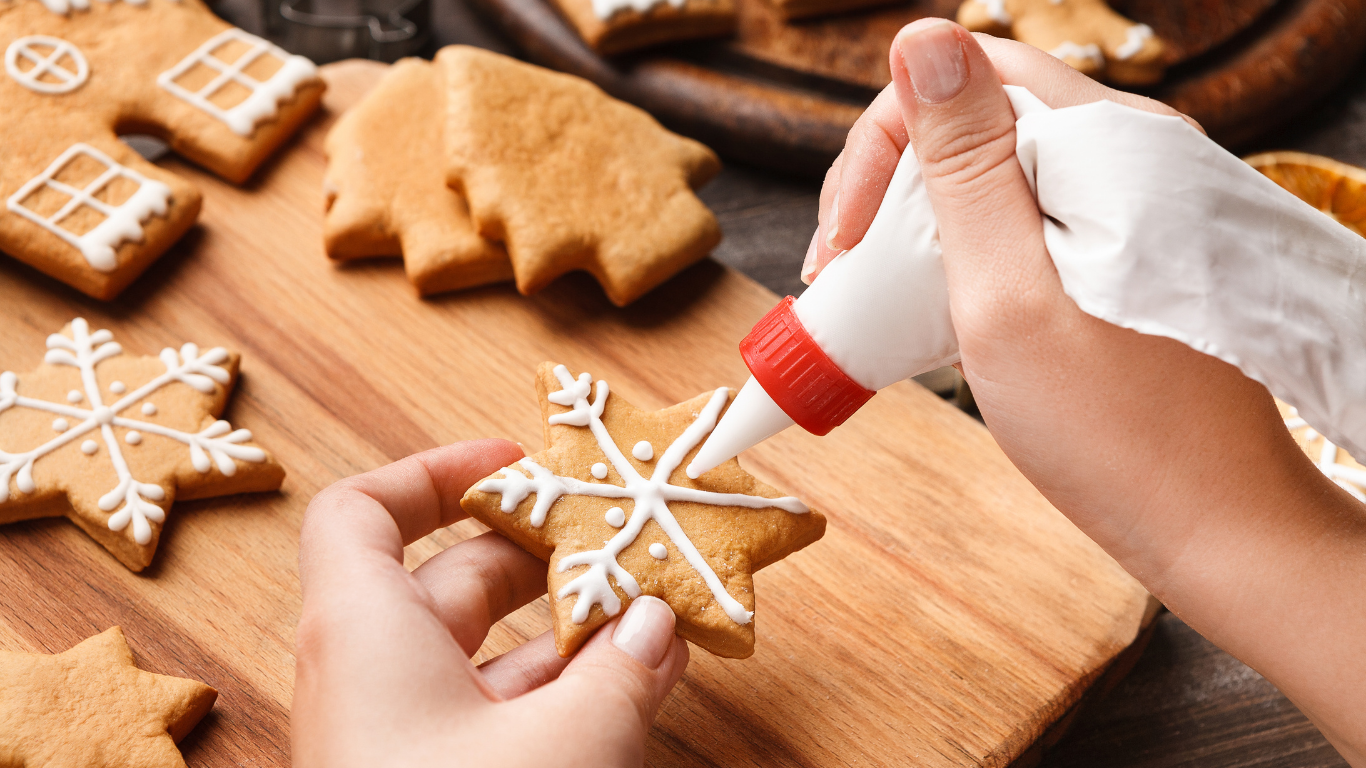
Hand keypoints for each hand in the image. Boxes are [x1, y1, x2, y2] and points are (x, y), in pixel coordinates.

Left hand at [292, 439, 689, 767]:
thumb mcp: (566, 745)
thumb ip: (622, 675)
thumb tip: (658, 626)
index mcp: (365, 630)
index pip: (364, 511)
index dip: (434, 471)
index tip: (517, 463)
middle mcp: (370, 674)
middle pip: (450, 576)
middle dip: (544, 554)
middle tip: (621, 536)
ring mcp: (401, 734)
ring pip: (484, 652)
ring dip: (569, 631)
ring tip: (653, 609)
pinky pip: (496, 714)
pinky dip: (560, 694)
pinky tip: (634, 684)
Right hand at [805, 20, 1365, 761]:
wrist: (1219, 527)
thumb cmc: (1116, 434)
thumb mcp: (1010, 297)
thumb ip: (967, 167)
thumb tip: (923, 37)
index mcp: (1112, 147)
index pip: (969, 76)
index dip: (883, 143)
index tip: (843, 240)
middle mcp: (1132, 155)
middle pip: (977, 120)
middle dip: (890, 190)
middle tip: (840, 278)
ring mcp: (1134, 204)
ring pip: (994, 173)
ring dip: (918, 226)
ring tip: (872, 300)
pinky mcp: (1129, 250)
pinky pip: (1026, 218)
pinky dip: (963, 254)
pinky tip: (929, 309)